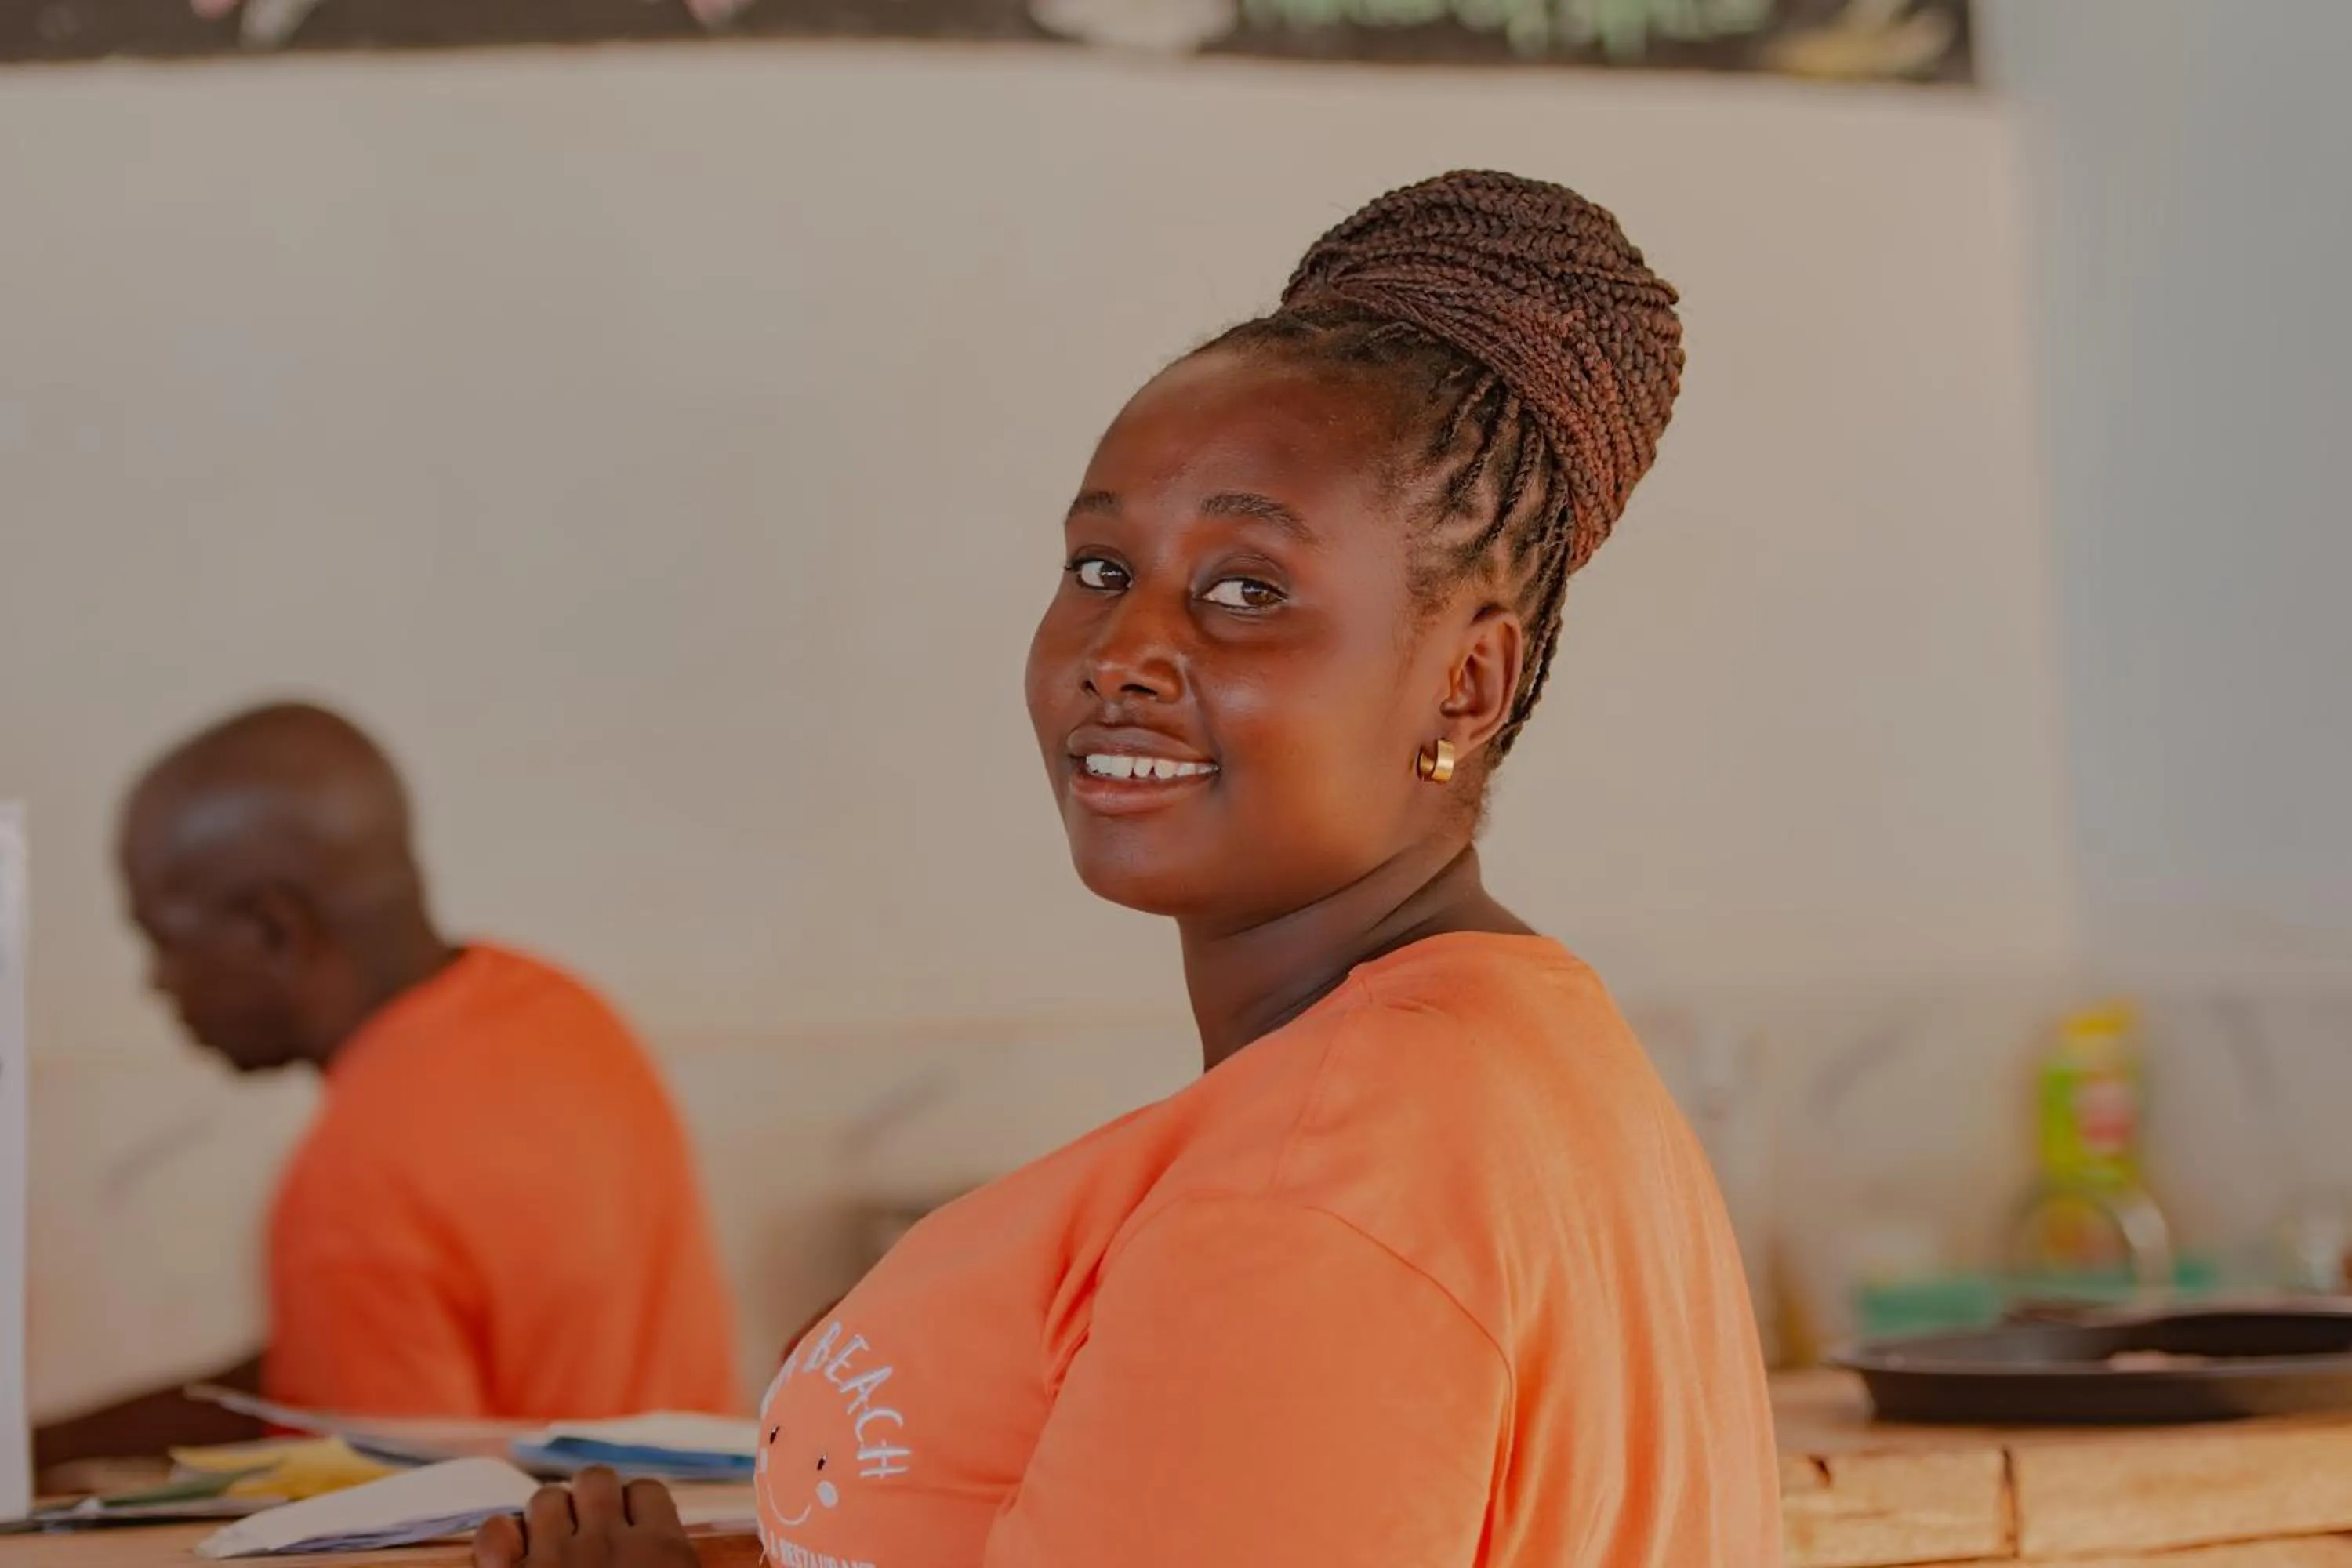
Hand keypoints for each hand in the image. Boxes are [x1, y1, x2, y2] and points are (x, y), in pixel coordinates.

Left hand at [472, 1467, 697, 1567]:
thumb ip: (673, 1557)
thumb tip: (669, 1542)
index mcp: (663, 1553)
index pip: (646, 1490)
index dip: (634, 1509)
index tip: (627, 1531)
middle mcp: (609, 1545)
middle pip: (595, 1478)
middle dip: (588, 1500)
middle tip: (586, 1536)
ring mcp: (556, 1561)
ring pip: (545, 1499)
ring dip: (545, 1520)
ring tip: (550, 1548)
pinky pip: (494, 1532)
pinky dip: (499, 1540)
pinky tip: (509, 1559)